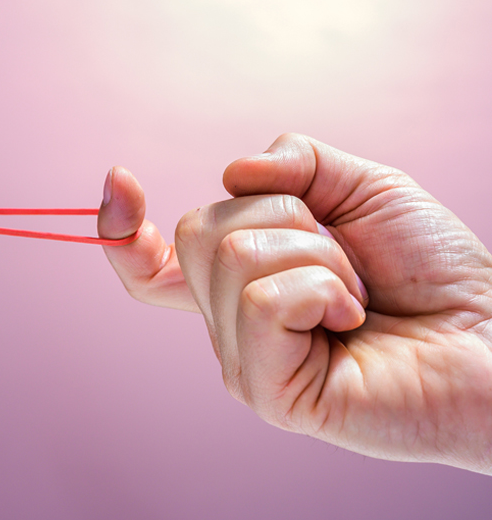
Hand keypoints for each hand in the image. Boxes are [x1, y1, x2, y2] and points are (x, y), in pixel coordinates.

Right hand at [99, 133, 491, 473]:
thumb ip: (296, 162)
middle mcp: (231, 323)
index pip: (152, 266)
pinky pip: (264, 298)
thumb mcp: (361, 188)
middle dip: (286, 214)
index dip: (120, 226)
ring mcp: (244, 361)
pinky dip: (321, 287)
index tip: (119, 179)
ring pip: (232, 256)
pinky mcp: (267, 392)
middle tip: (343, 256)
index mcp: (242, 283)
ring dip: (317, 253)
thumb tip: (231, 170)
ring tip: (355, 294)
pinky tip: (349, 318)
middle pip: (199, 231)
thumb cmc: (433, 270)